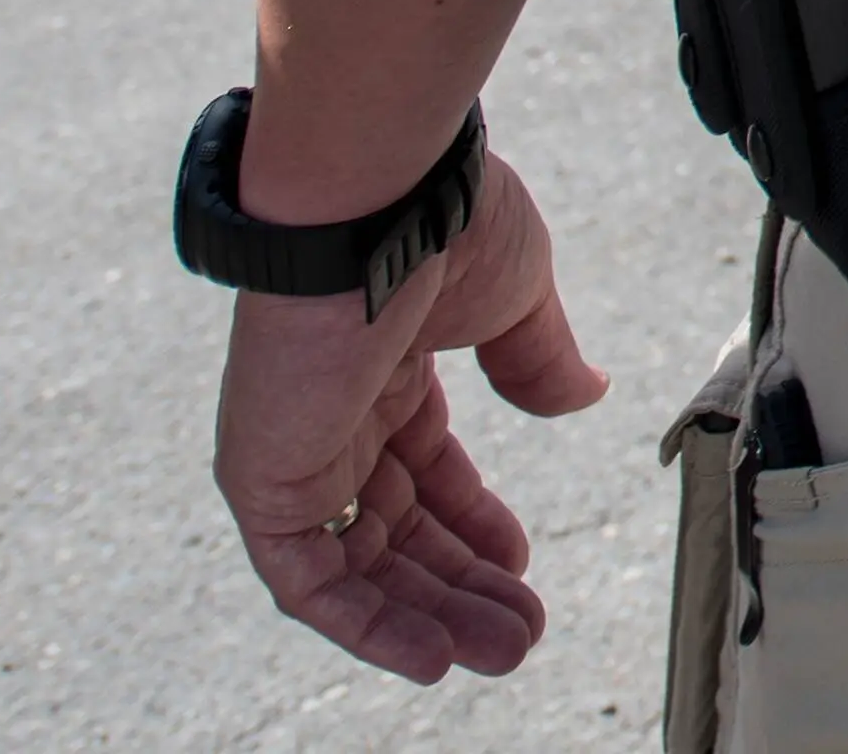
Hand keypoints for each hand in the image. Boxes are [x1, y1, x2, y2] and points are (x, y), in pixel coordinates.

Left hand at [210, 148, 604, 681]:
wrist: (372, 195)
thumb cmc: (443, 217)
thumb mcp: (516, 295)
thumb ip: (537, 358)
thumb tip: (583, 396)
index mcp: (386, 364)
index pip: (425, 468)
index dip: (475, 521)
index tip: (522, 560)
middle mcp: (336, 412)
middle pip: (396, 527)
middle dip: (461, 584)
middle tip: (519, 633)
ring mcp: (297, 447)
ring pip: (359, 564)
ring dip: (427, 615)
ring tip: (498, 652)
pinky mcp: (264, 478)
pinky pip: (307, 576)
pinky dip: (364, 621)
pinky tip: (427, 651)